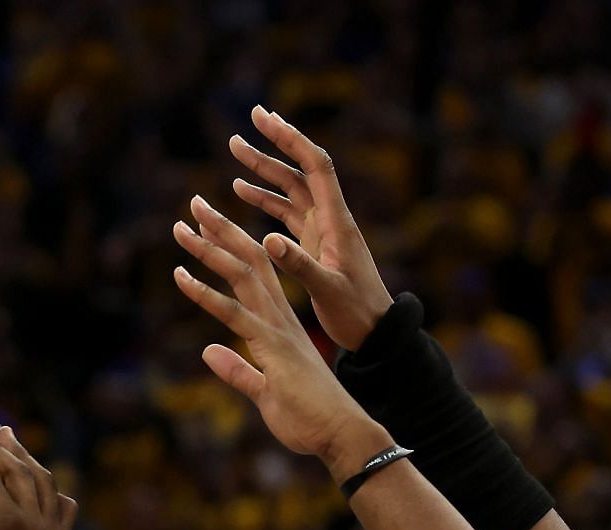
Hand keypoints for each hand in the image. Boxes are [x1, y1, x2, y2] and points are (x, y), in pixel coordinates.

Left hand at [173, 196, 395, 481]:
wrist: (340, 432)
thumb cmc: (308, 416)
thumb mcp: (262, 390)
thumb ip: (237, 370)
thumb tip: (210, 353)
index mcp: (278, 323)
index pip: (252, 274)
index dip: (230, 247)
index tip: (206, 225)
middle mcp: (278, 317)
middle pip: (247, 261)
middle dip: (220, 230)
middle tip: (194, 203)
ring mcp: (275, 329)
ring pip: (240, 276)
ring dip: (208, 249)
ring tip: (182, 226)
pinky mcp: (271, 347)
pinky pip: (233, 314)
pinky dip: (205, 293)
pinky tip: (181, 275)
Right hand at [229, 105, 393, 351]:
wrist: (374, 329)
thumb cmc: (356, 312)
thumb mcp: (328, 291)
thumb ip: (299, 265)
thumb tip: (268, 240)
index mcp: (337, 221)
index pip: (316, 167)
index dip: (292, 140)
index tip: (267, 120)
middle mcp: (330, 217)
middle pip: (300, 169)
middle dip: (275, 143)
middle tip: (249, 119)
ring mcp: (321, 229)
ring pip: (290, 187)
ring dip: (264, 168)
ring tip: (236, 149)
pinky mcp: (312, 243)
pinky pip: (285, 211)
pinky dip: (263, 198)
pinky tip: (240, 191)